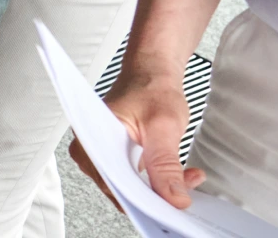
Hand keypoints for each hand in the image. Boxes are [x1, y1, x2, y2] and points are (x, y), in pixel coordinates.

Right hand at [72, 66, 202, 210]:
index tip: (169, 203)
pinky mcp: (117, 160)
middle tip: (185, 192)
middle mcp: (90, 151)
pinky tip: (180, 176)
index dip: (141, 198)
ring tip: (187, 178)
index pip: (112, 183)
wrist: (152, 74)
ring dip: (161, 189)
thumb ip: (166, 164)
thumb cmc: (151, 89)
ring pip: (131, 190)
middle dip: (156, 195)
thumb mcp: (163, 126)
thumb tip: (173, 198)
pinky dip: (159, 183)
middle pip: (121, 190)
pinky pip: (136, 183)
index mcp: (90, 139)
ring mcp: (103, 157)